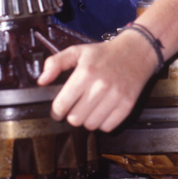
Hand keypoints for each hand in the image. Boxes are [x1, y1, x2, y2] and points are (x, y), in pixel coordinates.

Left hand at [36, 31, 156, 131]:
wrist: (135, 52)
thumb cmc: (103, 53)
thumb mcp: (77, 51)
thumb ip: (55, 63)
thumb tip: (42, 81)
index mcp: (85, 72)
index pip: (63, 104)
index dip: (56, 110)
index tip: (58, 110)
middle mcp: (100, 86)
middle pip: (75, 119)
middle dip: (71, 115)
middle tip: (75, 107)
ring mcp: (115, 96)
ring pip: (91, 125)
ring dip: (87, 119)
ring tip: (89, 108)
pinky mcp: (127, 105)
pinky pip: (108, 127)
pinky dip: (102, 122)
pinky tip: (102, 110)